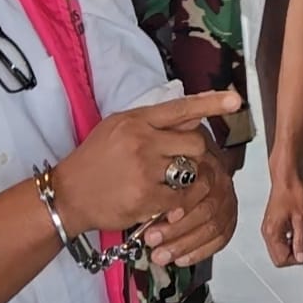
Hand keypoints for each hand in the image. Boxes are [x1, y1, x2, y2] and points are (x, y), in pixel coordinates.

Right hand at [54, 90, 241, 234]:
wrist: (67, 194)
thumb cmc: (95, 159)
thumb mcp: (118, 128)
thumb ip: (152, 122)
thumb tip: (191, 117)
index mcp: (135, 120)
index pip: (180, 107)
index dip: (211, 103)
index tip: (235, 100)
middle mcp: (141, 141)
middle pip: (195, 143)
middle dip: (196, 154)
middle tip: (181, 163)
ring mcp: (144, 170)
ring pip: (190, 171)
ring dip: (186, 180)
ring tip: (165, 183)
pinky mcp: (145, 198)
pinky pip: (179, 198)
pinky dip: (175, 203)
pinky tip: (158, 201)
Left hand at [141, 144, 238, 267]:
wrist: (188, 167)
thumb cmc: (169, 169)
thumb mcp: (161, 168)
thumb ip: (159, 184)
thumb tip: (143, 205)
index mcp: (204, 161)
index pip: (202, 182)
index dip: (183, 202)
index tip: (160, 214)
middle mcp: (220, 179)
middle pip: (207, 208)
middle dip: (178, 229)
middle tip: (152, 237)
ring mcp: (227, 198)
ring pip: (213, 226)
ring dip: (184, 244)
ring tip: (160, 254)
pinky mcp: (229, 217)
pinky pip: (220, 239)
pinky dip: (200, 251)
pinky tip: (181, 258)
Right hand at [260, 162, 302, 267]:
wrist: (287, 176)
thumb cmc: (294, 192)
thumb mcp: (302, 218)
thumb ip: (301, 240)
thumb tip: (301, 258)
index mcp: (272, 233)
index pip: (281, 260)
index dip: (296, 259)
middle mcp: (267, 232)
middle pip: (278, 257)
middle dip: (293, 255)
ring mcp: (268, 227)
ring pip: (278, 249)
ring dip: (291, 248)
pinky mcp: (272, 222)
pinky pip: (279, 240)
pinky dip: (288, 240)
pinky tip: (297, 231)